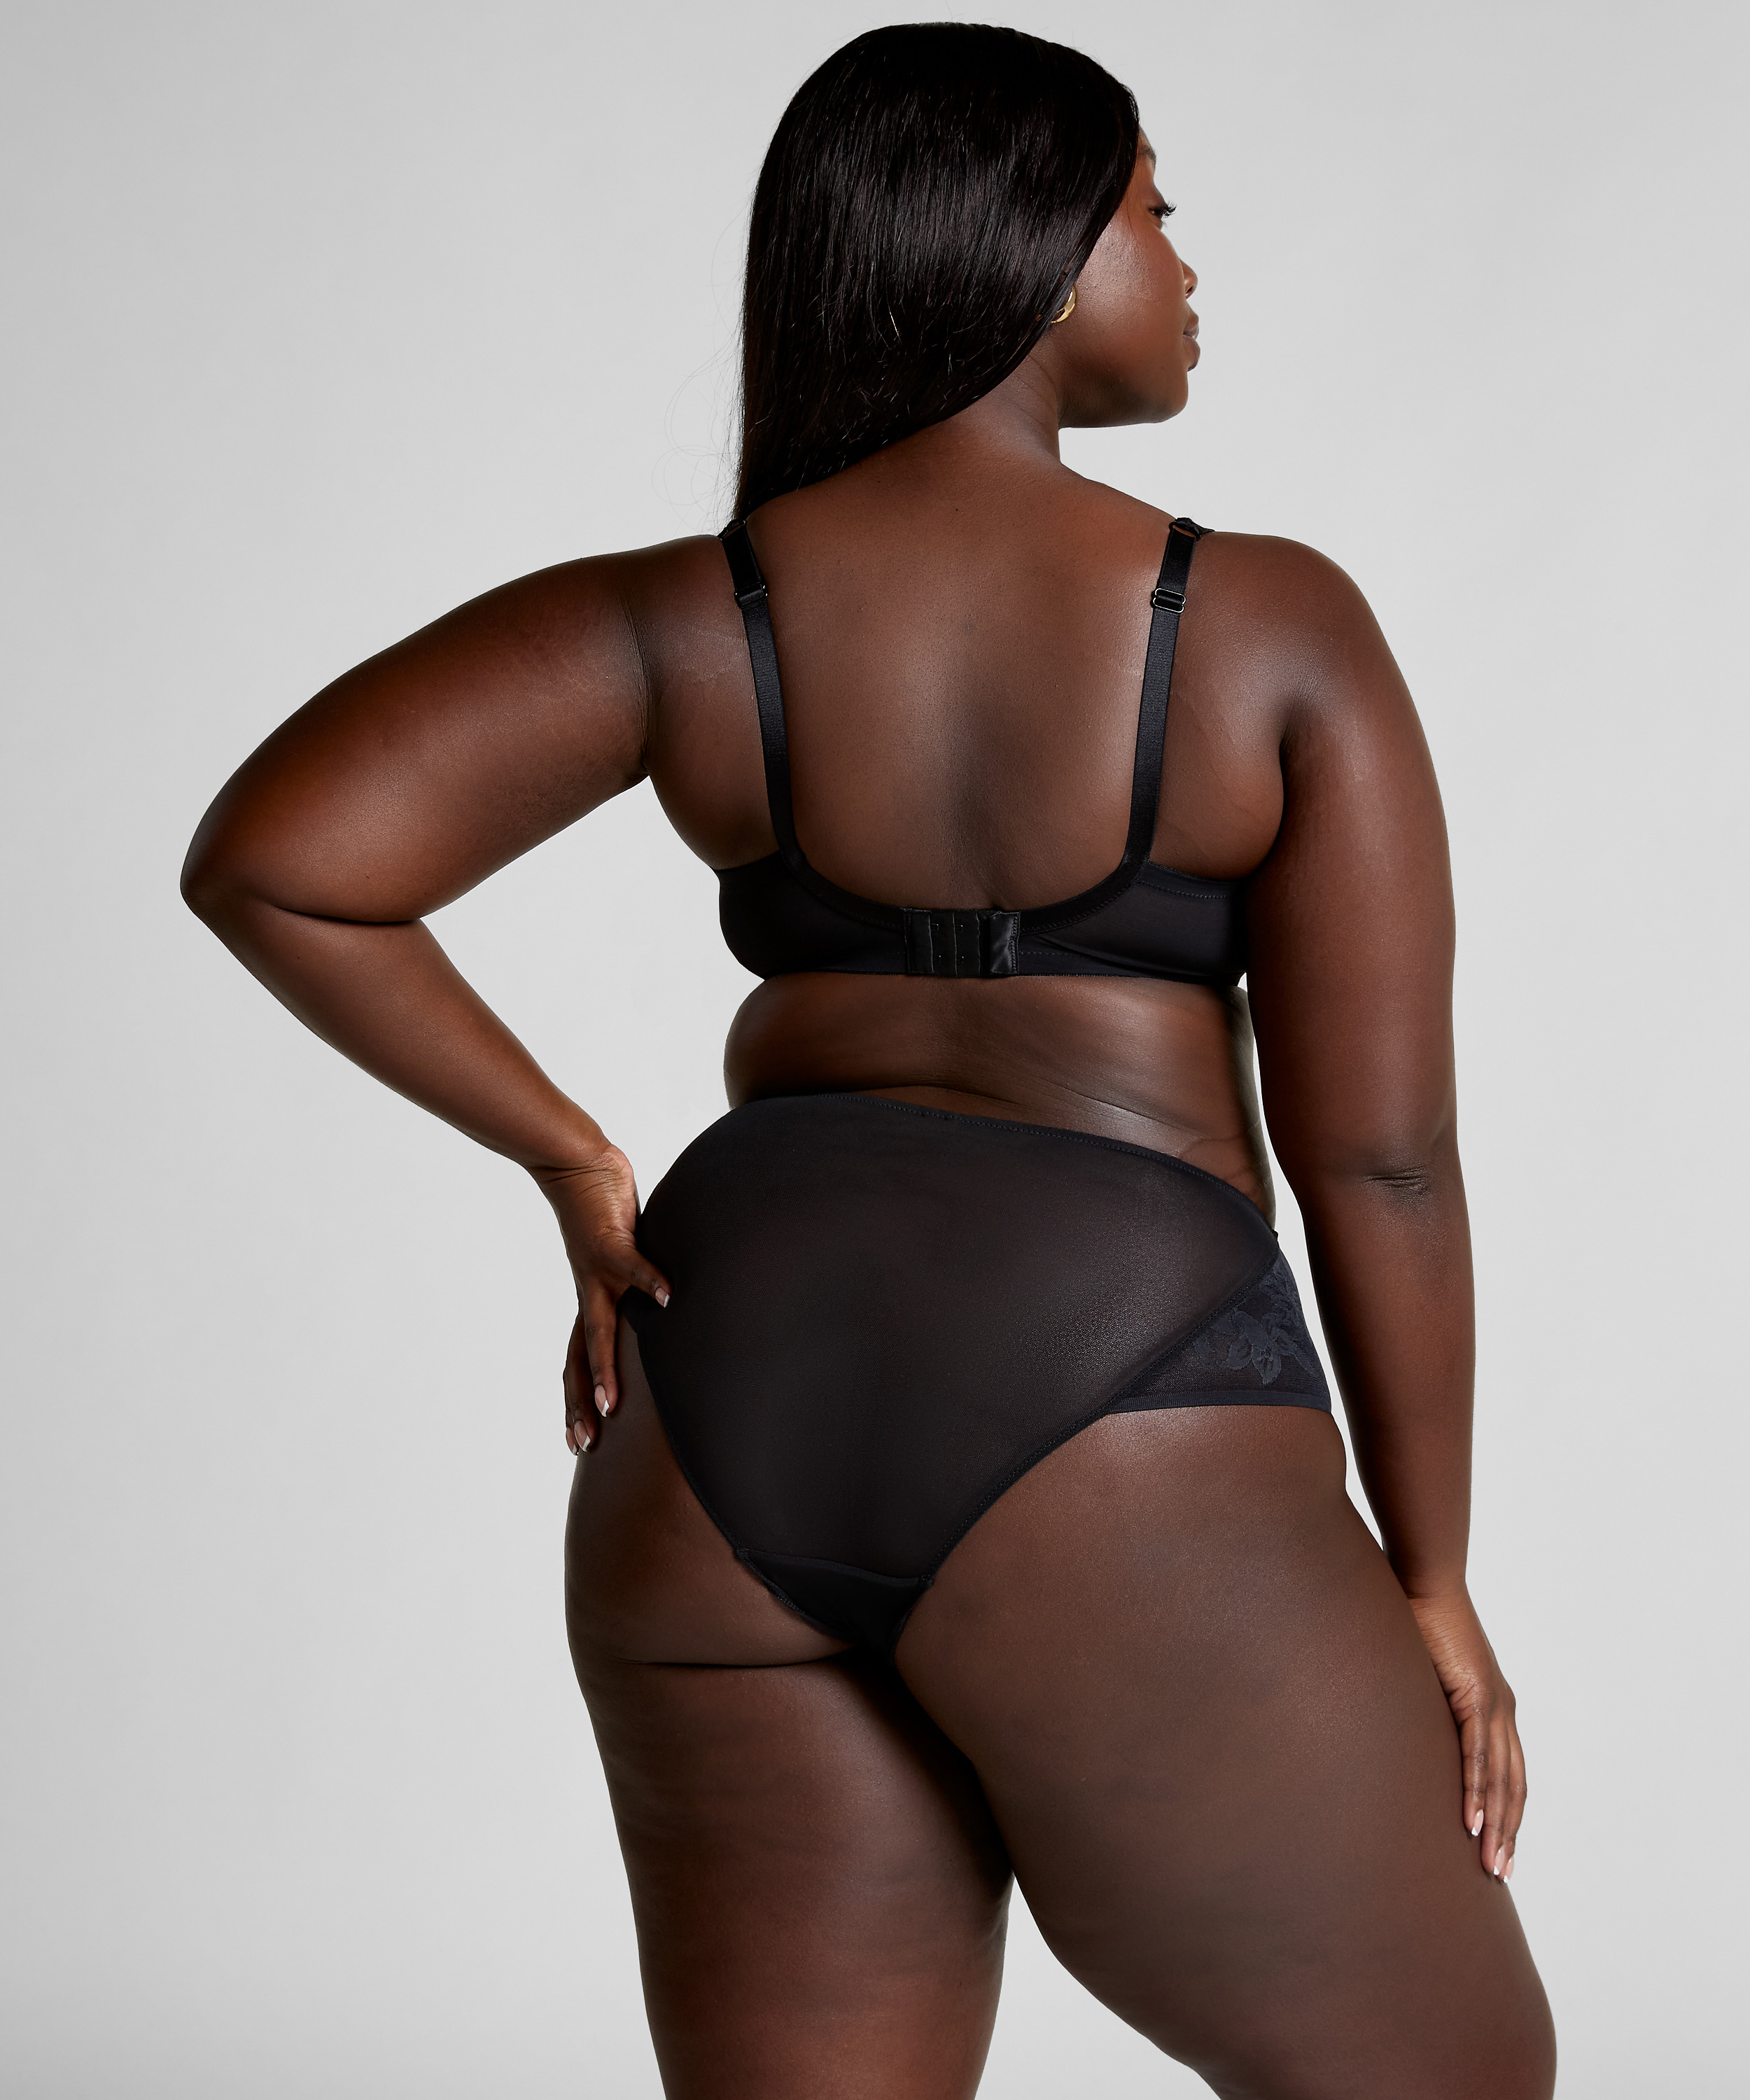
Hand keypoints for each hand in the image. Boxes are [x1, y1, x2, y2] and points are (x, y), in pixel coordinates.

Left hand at [533, 1145, 670, 1455]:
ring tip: (612, 1405)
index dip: (577, 1400)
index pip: (579, 1360)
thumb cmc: (604, 1210)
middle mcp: (590, 1294)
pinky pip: (632, 1265)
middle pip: (581, 1359)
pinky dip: (649, 1281)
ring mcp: (597, 1271)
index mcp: (593, 1302)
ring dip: (605, 1369)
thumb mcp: (621, 1258)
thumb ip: (638, 1283)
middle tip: (583, 1446)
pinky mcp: (611, 1240)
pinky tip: (669, 1296)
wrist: (576, 1164)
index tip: (579, 1442)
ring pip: (598, 1329)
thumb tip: (665, 1302)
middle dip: (581, 1403)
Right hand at [1407, 1586, 1525, 1881]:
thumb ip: (1424, 1701)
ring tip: (1491, 1863)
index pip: (1508, 1772)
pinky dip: (1476, 1791)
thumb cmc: (1418, 1618)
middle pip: (1513, 1785)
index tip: (1500, 1849)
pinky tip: (1470, 1821)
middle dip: (1508, 1832)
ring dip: (1497, 1824)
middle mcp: (1502, 1709)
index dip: (1506, 1812)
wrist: (1426, 1580)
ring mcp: (1494, 1704)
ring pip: (1501, 1779)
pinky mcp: (1476, 1696)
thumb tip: (1401, 1720)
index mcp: (1494, 1705)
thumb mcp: (1424, 1672)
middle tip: (1501, 1874)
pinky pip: (1478, 1755)